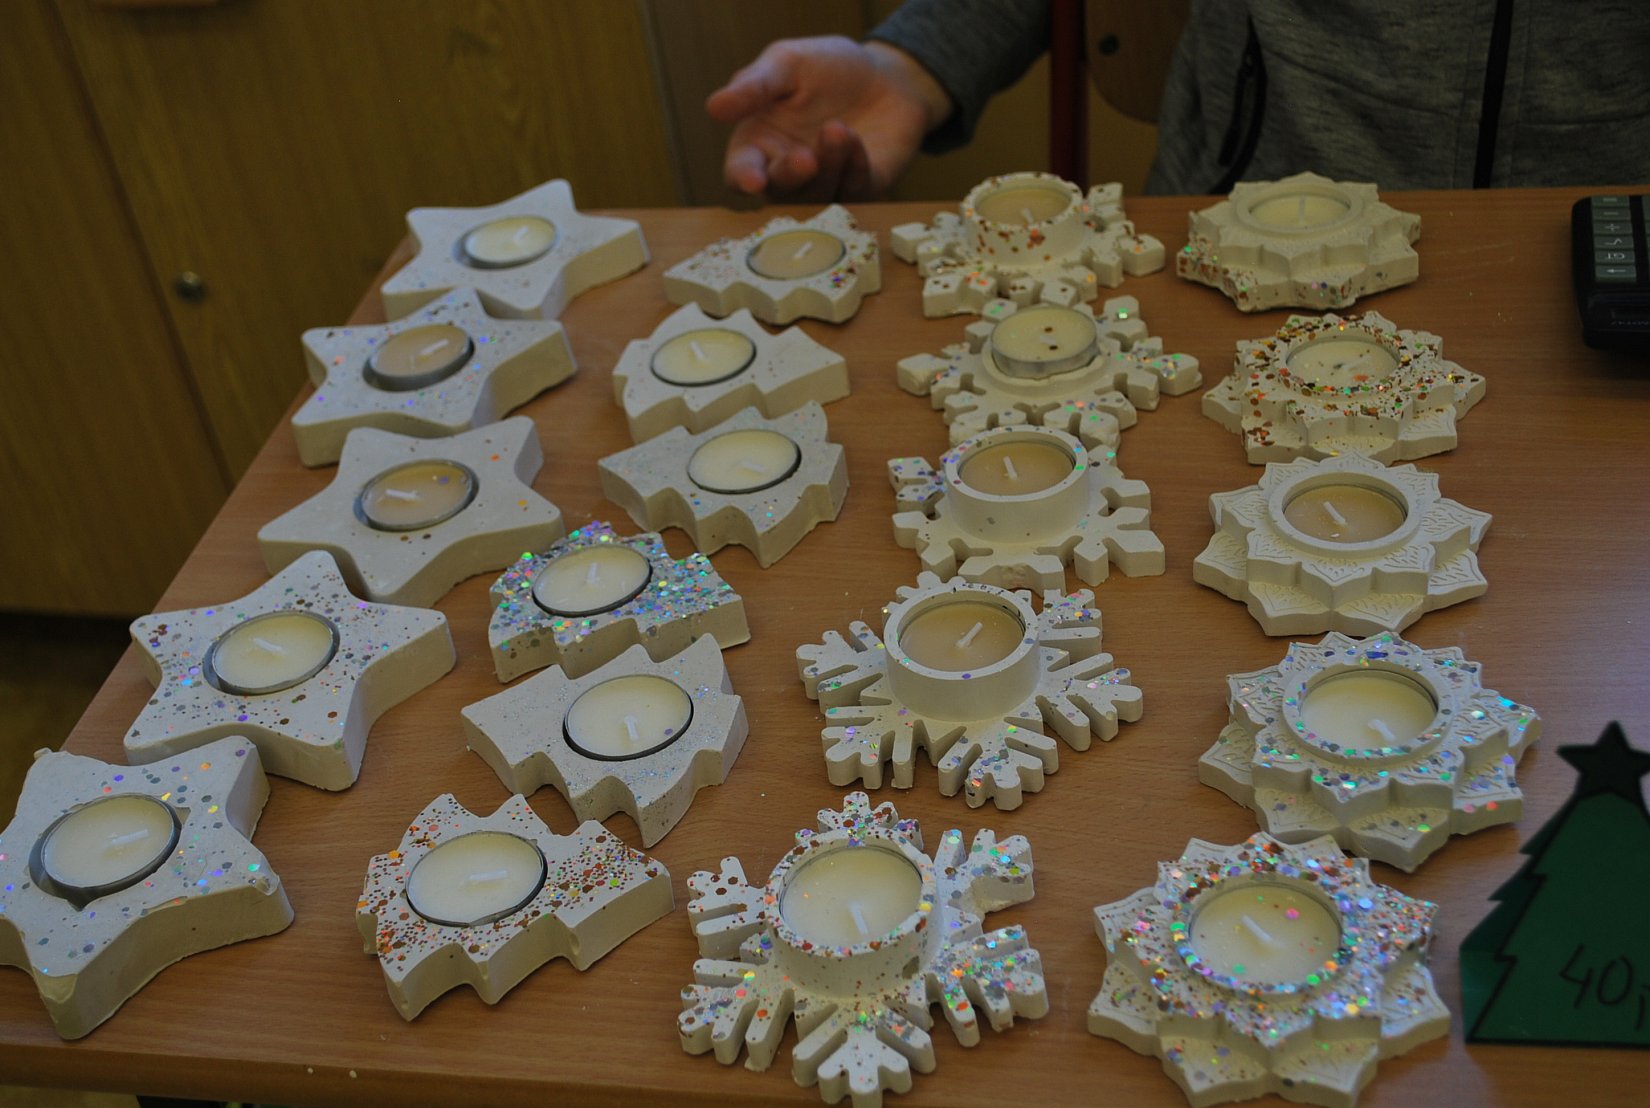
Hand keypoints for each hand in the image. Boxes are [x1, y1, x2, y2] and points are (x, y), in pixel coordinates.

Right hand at [706, 36, 951, 201]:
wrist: (885, 75)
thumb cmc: (827, 68)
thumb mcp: (787, 64)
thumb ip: (754, 86)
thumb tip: (713, 107)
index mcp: (759, 143)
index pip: (740, 172)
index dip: (744, 179)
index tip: (753, 180)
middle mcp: (787, 171)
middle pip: (780, 192)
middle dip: (791, 176)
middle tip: (806, 158)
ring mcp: (825, 184)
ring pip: (818, 197)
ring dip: (827, 168)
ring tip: (838, 130)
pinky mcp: (860, 189)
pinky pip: (855, 191)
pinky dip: (855, 167)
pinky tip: (857, 139)